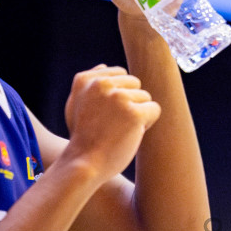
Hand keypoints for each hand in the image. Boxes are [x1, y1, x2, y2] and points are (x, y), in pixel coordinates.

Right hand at [62, 65, 161, 181]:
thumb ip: (89, 84)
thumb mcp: (76, 105)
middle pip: (135, 84)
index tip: (104, 114)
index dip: (118, 96)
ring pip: (145, 97)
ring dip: (138, 115)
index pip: (121, 75)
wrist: (84, 164)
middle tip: (112, 124)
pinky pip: (154, 109)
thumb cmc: (83, 138)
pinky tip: (131, 134)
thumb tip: (104, 66)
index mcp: (86, 79)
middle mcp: (101, 84)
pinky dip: (148, 123)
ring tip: (119, 130)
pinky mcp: (134, 113)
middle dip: (130, 103)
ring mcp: (118, 97)